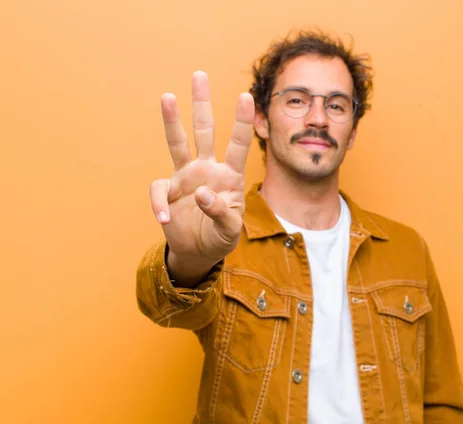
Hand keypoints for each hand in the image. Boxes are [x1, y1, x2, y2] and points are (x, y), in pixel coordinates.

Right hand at [150, 71, 253, 279]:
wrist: (198, 251)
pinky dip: (158, 203)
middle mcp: (208, 169)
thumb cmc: (220, 237)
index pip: (238, 145)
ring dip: (172, 120)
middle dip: (202, 104)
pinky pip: (158, 190)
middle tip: (200, 74)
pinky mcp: (168, 191)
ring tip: (167, 96)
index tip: (246, 96)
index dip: (242, 122)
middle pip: (205, 131)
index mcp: (230, 177)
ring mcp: (186, 177)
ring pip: (178, 142)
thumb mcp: (229, 231)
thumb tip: (201, 193)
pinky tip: (163, 218)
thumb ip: (221, 213)